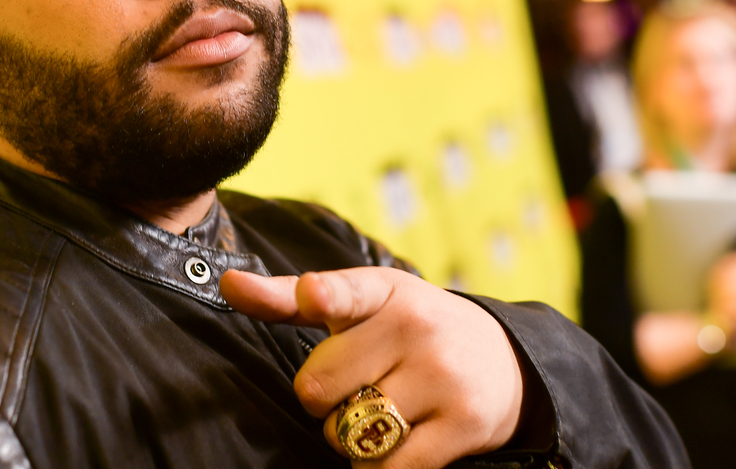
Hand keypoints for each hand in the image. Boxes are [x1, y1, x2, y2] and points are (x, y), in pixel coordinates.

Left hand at [221, 267, 522, 468]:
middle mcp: (415, 326)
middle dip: (323, 402)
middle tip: (356, 388)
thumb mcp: (362, 302)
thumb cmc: (410, 330)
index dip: (323, 294)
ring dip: (351, 440)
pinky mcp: (464, 423)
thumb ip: (290, 299)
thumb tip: (227, 285)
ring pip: (350, 433)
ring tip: (381, 414)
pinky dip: (379, 467)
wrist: (508, 361)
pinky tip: (400, 444)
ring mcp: (442, 375)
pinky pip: (388, 468)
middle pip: (318, 388)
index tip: (311, 294)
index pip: (347, 290)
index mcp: (384, 290)